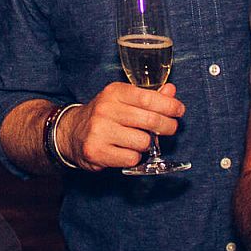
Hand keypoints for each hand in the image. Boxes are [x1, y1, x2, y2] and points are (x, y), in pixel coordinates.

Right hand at [60, 82, 183, 171]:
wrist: (71, 133)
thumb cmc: (105, 116)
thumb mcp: (123, 100)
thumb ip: (148, 96)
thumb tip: (171, 91)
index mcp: (114, 92)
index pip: (149, 98)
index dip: (169, 105)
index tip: (179, 111)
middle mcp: (106, 109)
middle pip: (151, 120)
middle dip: (167, 126)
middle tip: (170, 128)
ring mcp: (99, 131)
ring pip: (143, 142)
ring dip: (146, 144)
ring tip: (137, 140)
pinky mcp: (96, 151)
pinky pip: (132, 158)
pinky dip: (134, 157)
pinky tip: (124, 151)